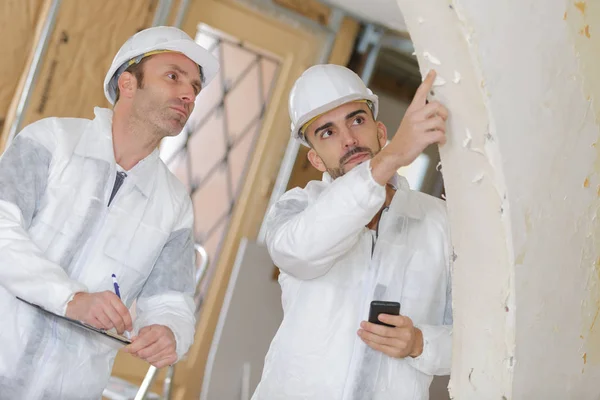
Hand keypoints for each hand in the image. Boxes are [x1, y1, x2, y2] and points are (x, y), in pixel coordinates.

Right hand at [66, 291, 132, 333]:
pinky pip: (100, 326)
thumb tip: (126, 320)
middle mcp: (104, 301)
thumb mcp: (107, 299)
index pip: (123, 310)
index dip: (128, 321)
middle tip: (121, 331)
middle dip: (121, 328)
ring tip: (107, 324)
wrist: (76, 302)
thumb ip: (116, 306)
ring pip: (109, 324)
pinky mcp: (89, 316)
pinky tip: (100, 323)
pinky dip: (102, 327)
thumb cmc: (94, 301)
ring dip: (110, 327)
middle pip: (117, 319)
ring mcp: (96, 309)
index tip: (129, 327)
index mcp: (110, 296)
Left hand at [123, 325, 176, 367]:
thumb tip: (132, 342)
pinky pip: (156, 365)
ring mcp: (170, 350)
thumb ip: (139, 335)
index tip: (126, 349)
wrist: (173, 336)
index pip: (144, 341)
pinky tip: (154, 355)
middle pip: (145, 353)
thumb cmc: (159, 333)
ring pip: (150, 360)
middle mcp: (166, 341)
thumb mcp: (148, 329)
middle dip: (138, 353)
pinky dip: (152, 362)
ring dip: (145, 358)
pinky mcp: (172, 358)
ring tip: (147, 352)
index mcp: (160, 331)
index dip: (133, 347)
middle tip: (137, 351)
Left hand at [357, 314, 423, 358]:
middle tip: (362, 324)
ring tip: (360, 331)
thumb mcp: (402, 320)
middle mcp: (405, 335)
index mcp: (407, 324)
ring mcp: (400, 346)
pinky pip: (380, 348)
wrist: (414, 343)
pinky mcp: (395, 353)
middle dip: (372, 328)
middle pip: (385, 332)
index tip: (379, 316)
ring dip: (368, 336)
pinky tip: (365, 338)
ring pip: (380, 341)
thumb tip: (374, 318)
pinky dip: (370, 343)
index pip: (398, 321)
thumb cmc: (404, 328)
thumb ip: (392, 318)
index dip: (389, 319)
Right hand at [371, 70, 447, 184]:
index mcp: (411, 111)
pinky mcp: (421, 138)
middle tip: (442, 122)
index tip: (433, 72)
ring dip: (443, 130)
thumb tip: (438, 115)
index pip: (420, 92)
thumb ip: (420, 116)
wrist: (393, 154)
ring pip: (440, 121)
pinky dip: (442, 139)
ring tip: (439, 136)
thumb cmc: (404, 140)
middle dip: (444, 114)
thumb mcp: (409, 123)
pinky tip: (439, 143)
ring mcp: (417, 127)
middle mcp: (414, 116)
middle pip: (437, 105)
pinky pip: (439, 134)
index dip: (428, 81)